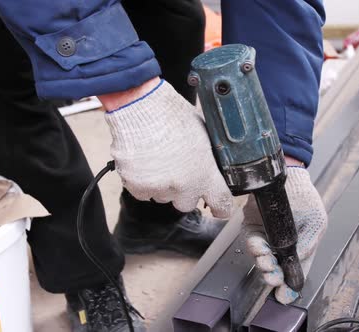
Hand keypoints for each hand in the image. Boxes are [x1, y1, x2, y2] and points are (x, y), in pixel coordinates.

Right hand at [103, 79, 232, 217]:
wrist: (141, 107)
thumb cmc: (172, 114)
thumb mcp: (203, 134)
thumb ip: (207, 159)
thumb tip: (209, 167)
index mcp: (204, 173)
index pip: (221, 203)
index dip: (221, 208)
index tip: (219, 208)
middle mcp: (183, 186)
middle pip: (186, 204)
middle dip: (183, 191)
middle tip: (177, 169)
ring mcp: (159, 188)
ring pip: (163, 197)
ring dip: (162, 184)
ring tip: (158, 158)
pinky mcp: (137, 187)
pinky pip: (142, 192)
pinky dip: (143, 181)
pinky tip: (145, 161)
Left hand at [243, 167, 327, 303]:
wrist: (289, 176)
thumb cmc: (305, 198)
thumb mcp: (316, 222)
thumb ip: (308, 244)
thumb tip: (300, 262)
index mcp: (298, 248)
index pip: (293, 272)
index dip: (288, 287)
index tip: (284, 296)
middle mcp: (280, 246)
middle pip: (275, 268)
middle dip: (273, 276)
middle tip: (274, 278)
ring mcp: (266, 237)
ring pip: (262, 258)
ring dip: (264, 263)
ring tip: (268, 263)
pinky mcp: (252, 226)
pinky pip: (252, 240)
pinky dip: (255, 247)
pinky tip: (260, 247)